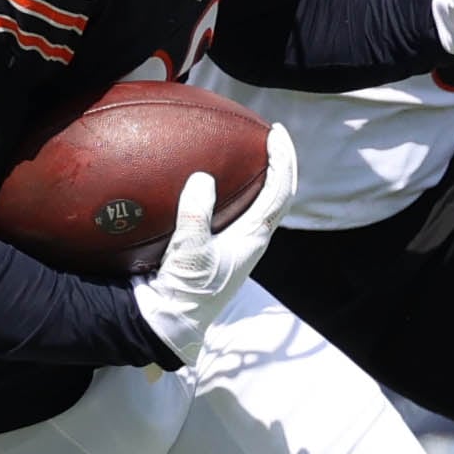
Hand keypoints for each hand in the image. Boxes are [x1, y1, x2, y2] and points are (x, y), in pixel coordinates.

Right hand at [132, 123, 296, 363]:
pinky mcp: (220, 245)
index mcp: (254, 238)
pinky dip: (234, 188)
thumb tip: (204, 179)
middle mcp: (252, 238)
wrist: (171, 319)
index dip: (282, 161)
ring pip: (261, 202)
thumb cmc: (185, 291)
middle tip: (271, 134)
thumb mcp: (189, 254)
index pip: (279, 192)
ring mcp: (237, 243)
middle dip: (280, 163)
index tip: (276, 134)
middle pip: (278, 193)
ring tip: (249, 150)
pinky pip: (236, 209)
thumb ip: (196, 217)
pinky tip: (212, 178)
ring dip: (261, 175)